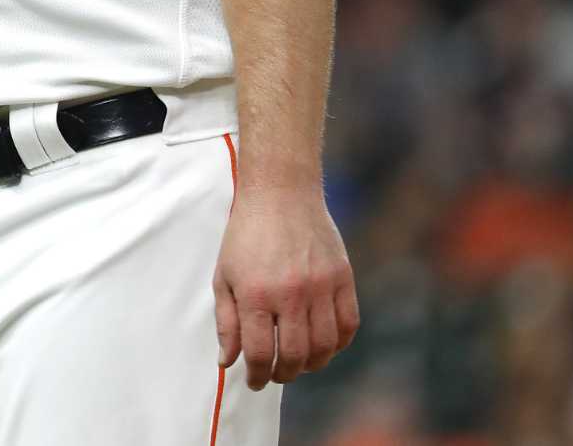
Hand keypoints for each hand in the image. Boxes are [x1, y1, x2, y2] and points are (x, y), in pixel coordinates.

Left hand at [212, 182, 358, 389]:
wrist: (280, 193)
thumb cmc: (246, 235)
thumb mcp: (224, 276)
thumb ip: (226, 322)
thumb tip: (228, 361)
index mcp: (256, 294)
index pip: (260, 353)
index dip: (256, 375)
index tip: (254, 381)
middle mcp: (291, 294)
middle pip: (295, 355)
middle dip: (283, 374)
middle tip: (276, 375)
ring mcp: (321, 286)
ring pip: (325, 346)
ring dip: (312, 364)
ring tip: (298, 363)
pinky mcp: (343, 278)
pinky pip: (348, 325)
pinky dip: (338, 344)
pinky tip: (324, 345)